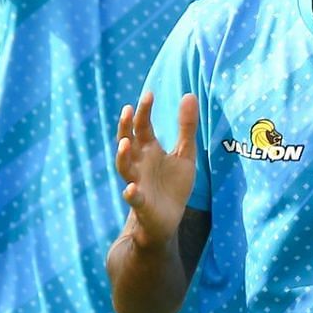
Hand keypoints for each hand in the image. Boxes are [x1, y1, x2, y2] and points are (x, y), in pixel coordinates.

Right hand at [115, 92, 198, 250]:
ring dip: (122, 156)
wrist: (169, 218)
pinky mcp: (141, 203)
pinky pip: (133, 198)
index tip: (149, 94)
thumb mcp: (185, 154)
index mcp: (148, 150)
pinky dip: (131, 193)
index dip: (144, 111)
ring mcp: (137, 182)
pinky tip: (131, 188)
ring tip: (124, 143)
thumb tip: (189, 94)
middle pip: (128, 141)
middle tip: (128, 108)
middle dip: (126, 126)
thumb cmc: (173, 184)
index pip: (142, 126)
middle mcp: (138, 163)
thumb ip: (186, 127)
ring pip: (124, 167)